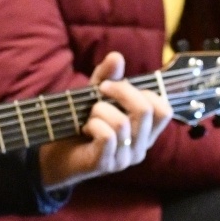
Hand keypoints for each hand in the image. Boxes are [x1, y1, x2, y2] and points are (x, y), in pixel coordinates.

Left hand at [37, 52, 171, 186]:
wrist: (55, 155)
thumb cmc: (79, 125)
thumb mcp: (94, 97)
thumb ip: (107, 78)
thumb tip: (116, 56)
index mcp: (145, 131)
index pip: (163, 109)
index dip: (141, 91)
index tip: (115, 86)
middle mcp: (140, 146)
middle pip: (147, 111)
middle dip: (121, 91)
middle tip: (100, 91)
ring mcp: (125, 158)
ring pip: (122, 123)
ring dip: (99, 111)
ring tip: (88, 116)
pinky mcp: (106, 164)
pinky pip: (107, 136)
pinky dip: (92, 125)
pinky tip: (85, 129)